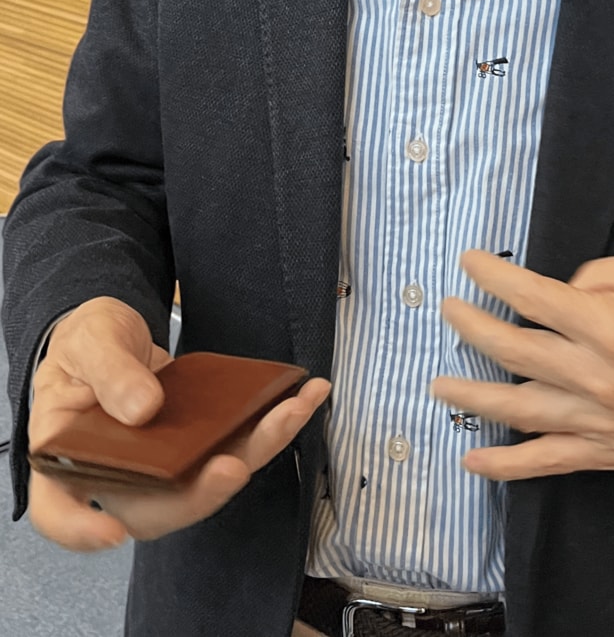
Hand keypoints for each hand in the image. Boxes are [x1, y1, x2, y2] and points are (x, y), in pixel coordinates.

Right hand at [28, 297, 329, 549]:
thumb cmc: (86, 343)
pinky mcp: (197, 447)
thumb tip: (145, 409)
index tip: (112, 532)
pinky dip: (270, 423)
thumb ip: (111, 373)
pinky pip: (232, 445)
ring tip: (293, 411)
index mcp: (67, 457)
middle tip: (234, 466)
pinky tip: (303, 396)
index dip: (82, 530)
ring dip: (255, 450)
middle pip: (153, 508)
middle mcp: (117, 475)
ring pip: (205, 480)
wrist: (114, 330)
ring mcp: (161, 466)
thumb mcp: (90, 342)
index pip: (60, 510)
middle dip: (201, 492)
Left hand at [432, 250, 613, 480]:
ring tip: (438, 382)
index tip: (469, 264)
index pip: (530, 297)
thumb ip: (602, 274)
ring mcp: (598, 421)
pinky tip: (473, 459)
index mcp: (608, 326)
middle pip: (513, 351)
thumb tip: (562, 291)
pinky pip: (547, 462)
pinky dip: (506, 465)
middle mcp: (595, 377)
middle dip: (471, 327)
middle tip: (448, 309)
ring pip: (518, 409)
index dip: (492, 278)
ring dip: (472, 395)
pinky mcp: (608, 452)